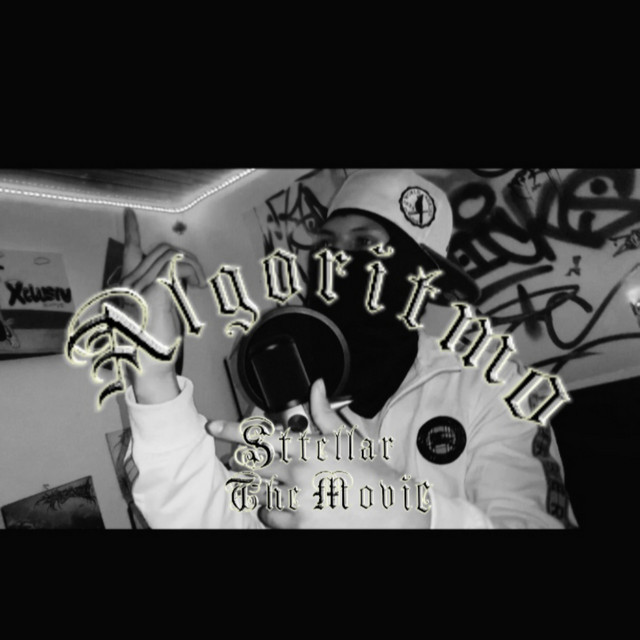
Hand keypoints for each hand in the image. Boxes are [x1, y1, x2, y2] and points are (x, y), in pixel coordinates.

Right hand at [121, 208, 207, 401]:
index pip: (129, 252)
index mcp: (127, 287)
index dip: (130, 231)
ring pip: (171, 254)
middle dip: (187, 258)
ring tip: (199, 284)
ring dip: (193, 265)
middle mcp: (128, 284)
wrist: (149, 370)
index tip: (129, 213)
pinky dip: (193, 271)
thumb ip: (163, 290)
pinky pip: (177, 265)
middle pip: (161, 250)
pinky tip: (197, 287)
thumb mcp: (158, 314)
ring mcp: (138, 287)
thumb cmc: (154, 347)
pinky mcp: (153, 292)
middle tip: (198, 280)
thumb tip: (182, 275)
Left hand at [207, 380, 432, 528]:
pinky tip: (283, 503)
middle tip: (242, 461)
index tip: (213, 426)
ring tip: (270, 484)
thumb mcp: (348, 438)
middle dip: (242, 461)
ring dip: (257, 485)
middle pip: (250, 463)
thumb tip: (317, 386)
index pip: (260, 434)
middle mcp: (298, 473)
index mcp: (308, 447)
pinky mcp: (299, 525)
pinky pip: (267, 516)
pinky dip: (269, 509)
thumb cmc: (371, 473)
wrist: (391, 511)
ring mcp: (296, 501)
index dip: (231, 429)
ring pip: (256, 491)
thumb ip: (324, 412)